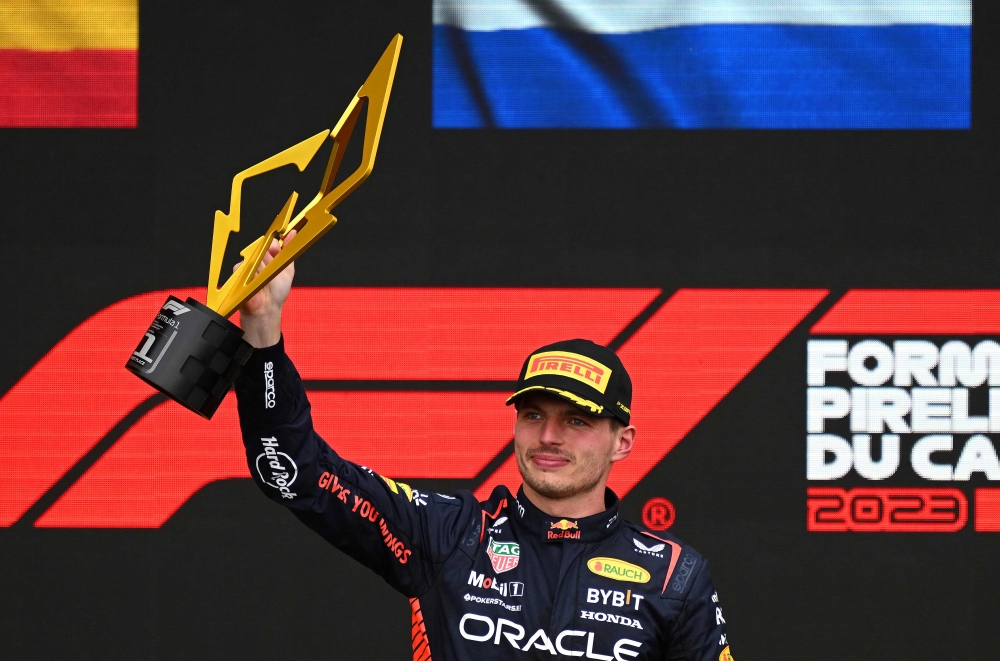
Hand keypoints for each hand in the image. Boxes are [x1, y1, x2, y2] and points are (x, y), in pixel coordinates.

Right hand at [237, 229, 296, 347]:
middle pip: (260, 247)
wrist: (266, 308)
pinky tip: (254, 282)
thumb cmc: (277, 291)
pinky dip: (248, 273)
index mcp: (271, 256)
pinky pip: (240, 266)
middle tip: (271, 266)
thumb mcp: (287, 270)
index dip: (273, 244)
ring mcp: (249, 265)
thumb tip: (293, 233)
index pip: (271, 242)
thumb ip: (288, 251)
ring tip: (264, 279)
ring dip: (259, 267)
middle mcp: (260, 259)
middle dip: (267, 256)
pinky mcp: (238, 272)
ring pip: (251, 256)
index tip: (276, 247)